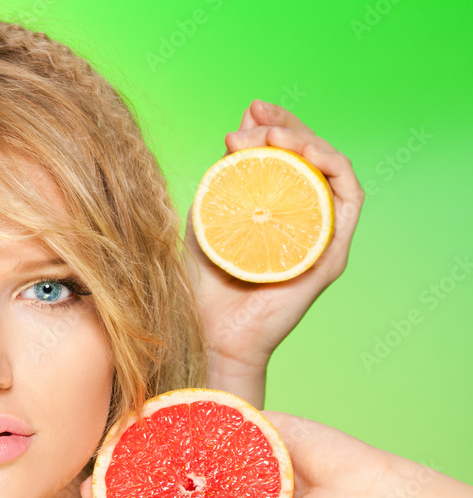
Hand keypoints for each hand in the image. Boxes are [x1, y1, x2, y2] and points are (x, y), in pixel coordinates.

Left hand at [187, 100, 365, 404]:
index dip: (275, 126)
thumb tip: (233, 136)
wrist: (206, 334)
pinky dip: (333, 167)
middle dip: (286, 125)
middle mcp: (302, 224)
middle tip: (254, 116)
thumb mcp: (205, 221)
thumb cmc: (200, 287)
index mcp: (275, 214)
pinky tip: (305, 152)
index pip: (287, 159)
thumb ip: (220, 183)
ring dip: (307, 140)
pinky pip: (349, 200)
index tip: (248, 111)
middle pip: (311, 159)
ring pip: (332, 171)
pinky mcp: (331, 256)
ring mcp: (319, 239)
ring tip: (272, 133)